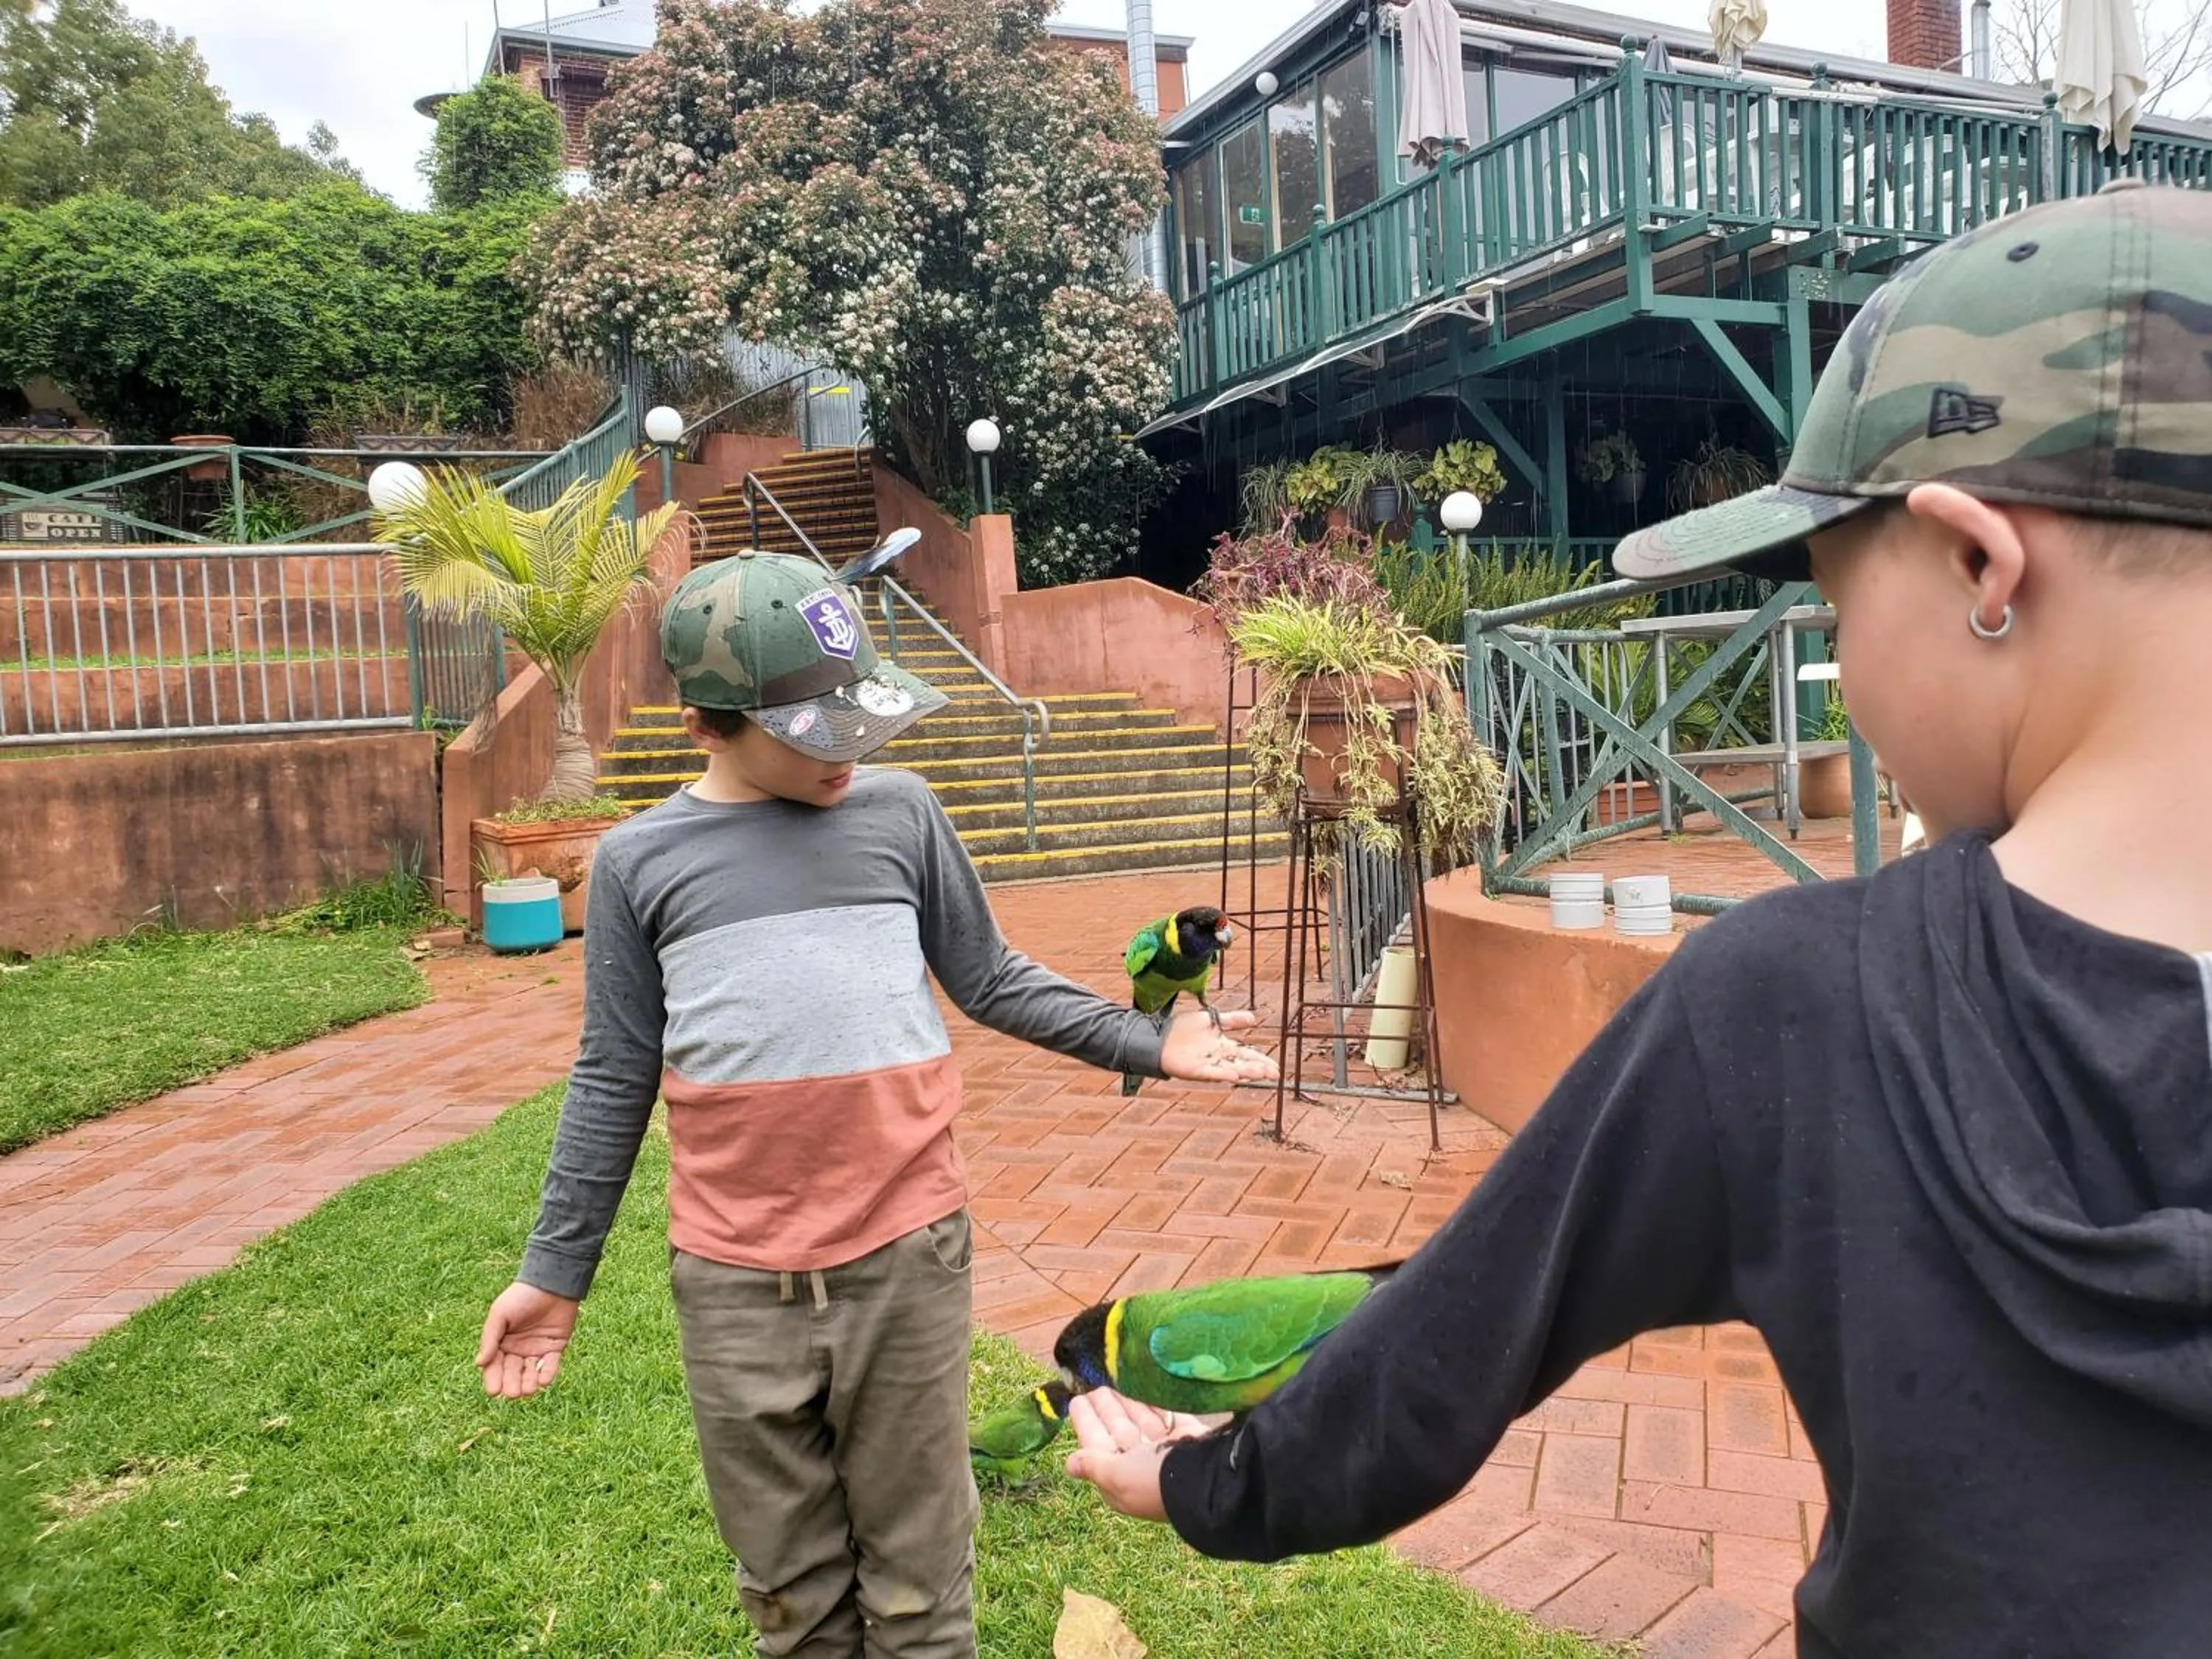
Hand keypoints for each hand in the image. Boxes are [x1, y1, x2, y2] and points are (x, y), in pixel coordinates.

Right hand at [476, 1281, 579, 1398]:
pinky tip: (544, 1380)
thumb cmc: (521, 1297)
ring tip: (529, 1389)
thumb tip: (479, 1364)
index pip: (494, 1367)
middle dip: (512, 1384)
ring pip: (530, 1374)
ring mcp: (536, 1350)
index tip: (494, 1391)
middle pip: (512, 1374)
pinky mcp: (555, 1348)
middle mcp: (517, 1350)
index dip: (493, 1379)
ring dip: (529, 1383)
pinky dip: (548, 1374)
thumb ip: (490, 1338)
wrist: (550, 1283)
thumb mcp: (500, 1315)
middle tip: (513, 1392)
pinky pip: (550, 1365)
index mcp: (500, 1343)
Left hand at [1065, 1388, 1210, 1521]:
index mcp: (1122, 1480)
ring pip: (1141, 1421)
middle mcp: (1143, 1466)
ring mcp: (1167, 1451)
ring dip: (1127, 1401)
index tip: (1077, 1400)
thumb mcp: (1117, 1476)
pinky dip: (1155, 1401)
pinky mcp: (1188, 1436)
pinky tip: (1144, 1384)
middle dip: (1106, 1409)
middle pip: (1119, 1431)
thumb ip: (1094, 1465)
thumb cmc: (1154, 1481)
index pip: (1098, 1446)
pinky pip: (1166, 1414)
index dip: (1087, 1424)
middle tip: (1093, 1383)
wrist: (1206, 1481)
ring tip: (1113, 1378)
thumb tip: (1068, 1464)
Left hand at [1158, 1008, 1277, 1086]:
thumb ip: (1232, 1019)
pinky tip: (1234, 1075)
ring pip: (1231, 1069)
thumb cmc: (1184, 1028)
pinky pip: (1212, 1073)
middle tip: (1274, 1073)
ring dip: (1246, 1072)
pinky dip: (1223, 1074)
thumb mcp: (1212, 1020)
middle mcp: (1219, 1057)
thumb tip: (1253, 1019)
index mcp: (1224, 1046)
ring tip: (1261, 1073)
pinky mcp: (1196, 1070)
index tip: (1275, 1066)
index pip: (1247, 1054)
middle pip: (1243, 1064)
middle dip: (1258, 1068)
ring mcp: (1208, 1064)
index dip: (1261, 1060)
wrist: (1160, 1036)